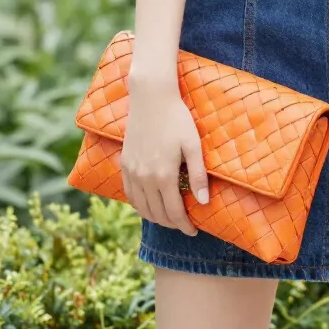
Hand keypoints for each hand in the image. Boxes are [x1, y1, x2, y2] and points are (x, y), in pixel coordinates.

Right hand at [121, 75, 209, 235]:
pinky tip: (149, 204)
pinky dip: (139, 205)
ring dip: (155, 217)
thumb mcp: (193, 145)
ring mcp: (132, 171)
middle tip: (184, 225)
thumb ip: (198, 175)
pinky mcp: (124, 163)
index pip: (174, 212)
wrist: (151, 98)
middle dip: (172, 223)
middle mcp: (144, 178)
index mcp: (163, 175)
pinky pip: (129, 194)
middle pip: (157, 213)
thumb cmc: (177, 119)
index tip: (194, 230)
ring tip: (169, 217)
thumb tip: (203, 202)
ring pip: (141, 207)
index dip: (184, 225)